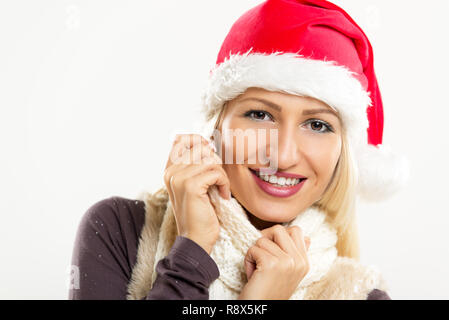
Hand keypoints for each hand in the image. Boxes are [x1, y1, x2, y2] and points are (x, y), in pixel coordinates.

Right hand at [163, 134, 230, 253]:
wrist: (195, 239)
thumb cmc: (199, 213)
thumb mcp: (195, 185)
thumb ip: (195, 165)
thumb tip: (208, 143)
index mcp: (169, 170)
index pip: (181, 140)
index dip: (199, 142)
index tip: (210, 156)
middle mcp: (171, 172)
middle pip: (200, 147)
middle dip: (215, 161)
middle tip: (218, 179)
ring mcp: (179, 178)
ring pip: (210, 159)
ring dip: (221, 174)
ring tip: (220, 189)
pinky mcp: (190, 186)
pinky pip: (216, 172)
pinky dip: (224, 184)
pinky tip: (222, 195)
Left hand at [238, 225, 310, 299]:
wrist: (262, 309)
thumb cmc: (270, 290)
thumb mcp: (289, 272)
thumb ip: (296, 254)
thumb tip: (307, 237)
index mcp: (304, 262)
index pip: (296, 230)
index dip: (278, 236)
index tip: (271, 250)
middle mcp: (299, 261)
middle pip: (279, 229)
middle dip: (265, 239)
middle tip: (261, 254)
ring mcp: (287, 262)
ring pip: (262, 239)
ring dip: (254, 252)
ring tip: (257, 269)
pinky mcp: (271, 264)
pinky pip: (253, 248)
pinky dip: (248, 259)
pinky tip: (253, 273)